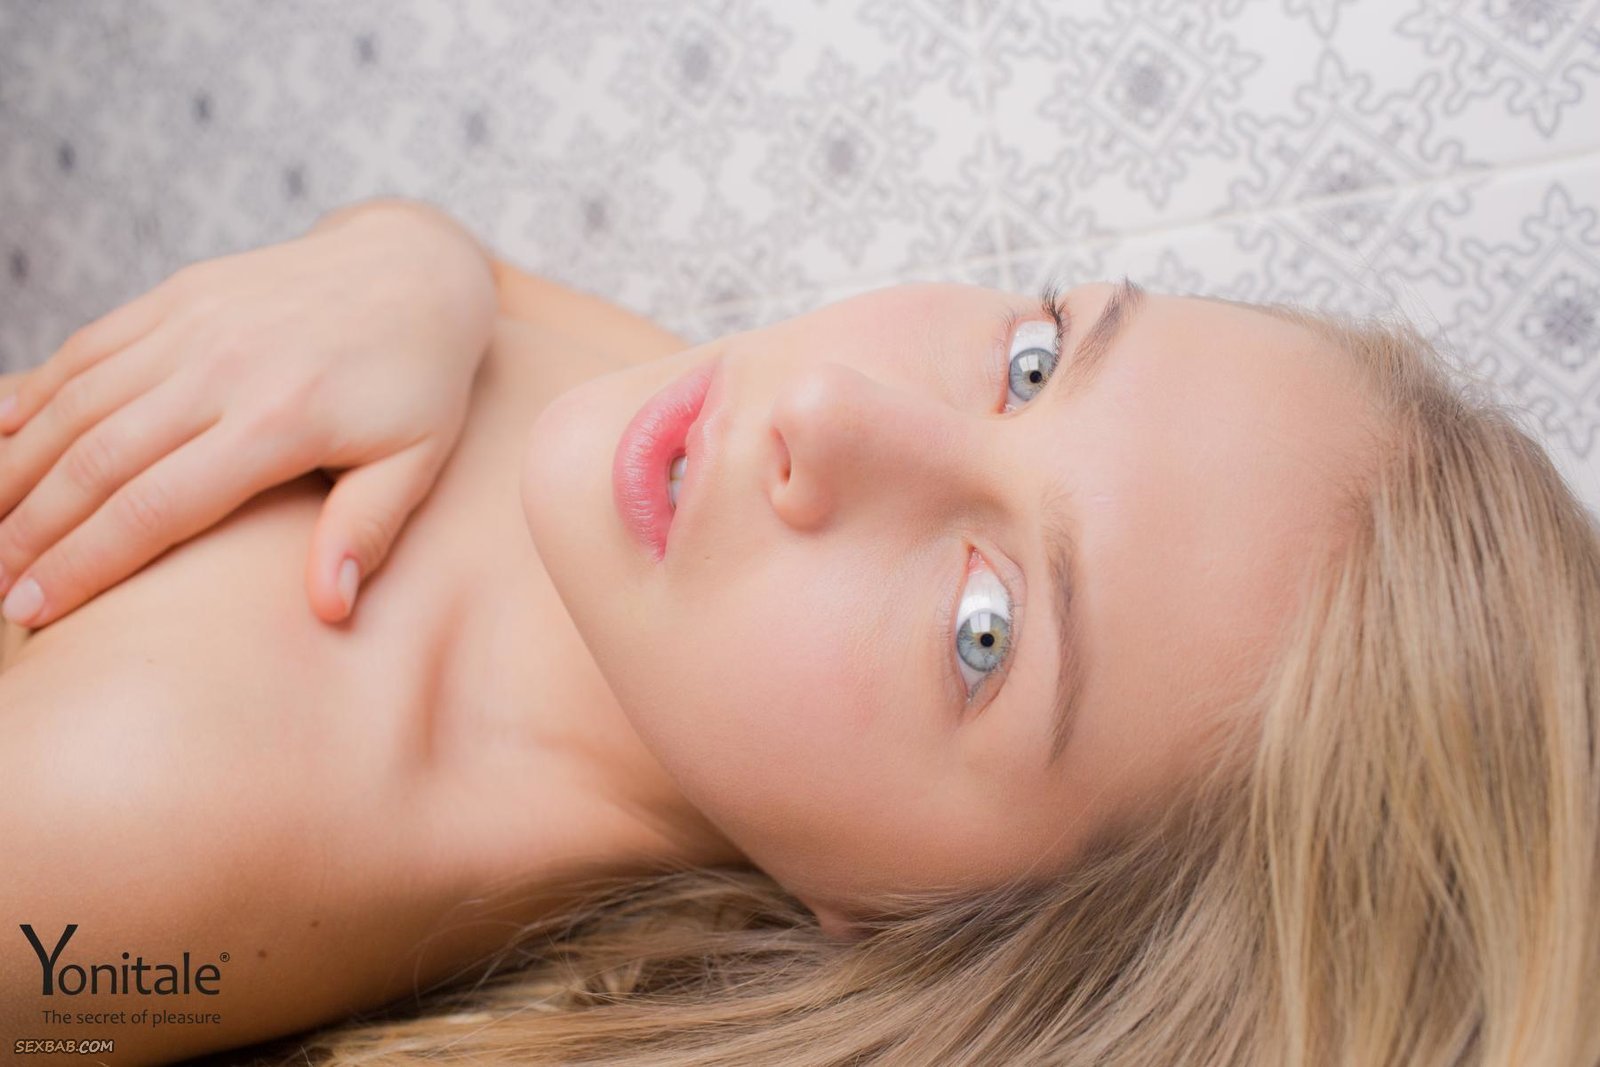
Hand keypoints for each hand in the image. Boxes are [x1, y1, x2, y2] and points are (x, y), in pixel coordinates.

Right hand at [0, 204, 496, 628]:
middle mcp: (222, 366)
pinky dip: (35, 393)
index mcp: (280, 420)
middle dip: (33, 529)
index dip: (86, 563)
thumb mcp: (418, 460)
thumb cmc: (421, 381)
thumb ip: (367, 529)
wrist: (415, 267)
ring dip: (19, 468)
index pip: (158, 507)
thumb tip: (330, 607)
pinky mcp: (177, 294)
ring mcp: (193, 322)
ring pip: (77, 403)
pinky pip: (87, 348)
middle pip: (99, 460)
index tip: (35, 608)